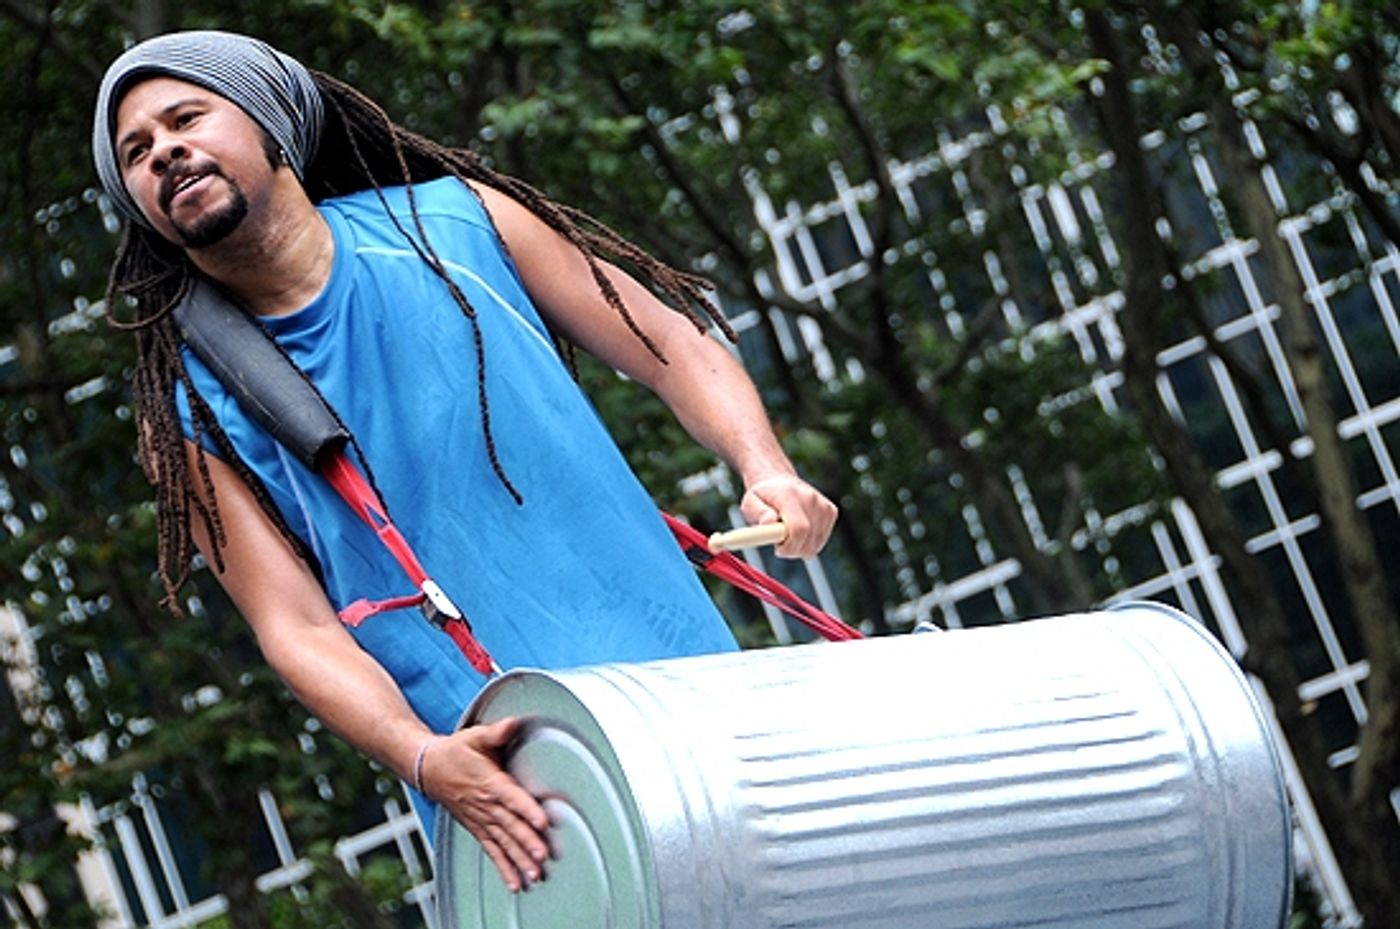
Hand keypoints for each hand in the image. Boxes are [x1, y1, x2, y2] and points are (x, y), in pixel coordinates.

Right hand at [420, 718, 550, 891]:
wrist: (428, 768)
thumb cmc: (455, 752)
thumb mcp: (474, 737)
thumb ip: (496, 732)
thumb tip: (512, 723)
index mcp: (489, 782)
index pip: (511, 797)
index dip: (527, 809)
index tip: (542, 821)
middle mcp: (485, 805)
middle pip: (509, 825)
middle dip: (526, 841)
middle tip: (542, 855)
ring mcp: (481, 820)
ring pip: (502, 843)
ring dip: (518, 859)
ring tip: (534, 874)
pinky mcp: (477, 829)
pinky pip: (492, 851)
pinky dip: (503, 868)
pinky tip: (515, 882)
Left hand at [740, 474, 837, 557]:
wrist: (778, 481)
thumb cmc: (762, 496)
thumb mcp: (750, 502)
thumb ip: (758, 512)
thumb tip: (769, 522)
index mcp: (790, 495)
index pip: (799, 529)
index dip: (789, 547)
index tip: (778, 548)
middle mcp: (811, 498)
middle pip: (808, 540)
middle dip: (792, 549)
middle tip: (778, 542)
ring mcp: (823, 505)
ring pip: (815, 544)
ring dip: (799, 547)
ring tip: (787, 534)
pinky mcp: (831, 512)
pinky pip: (820, 540)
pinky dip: (809, 542)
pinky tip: (798, 531)